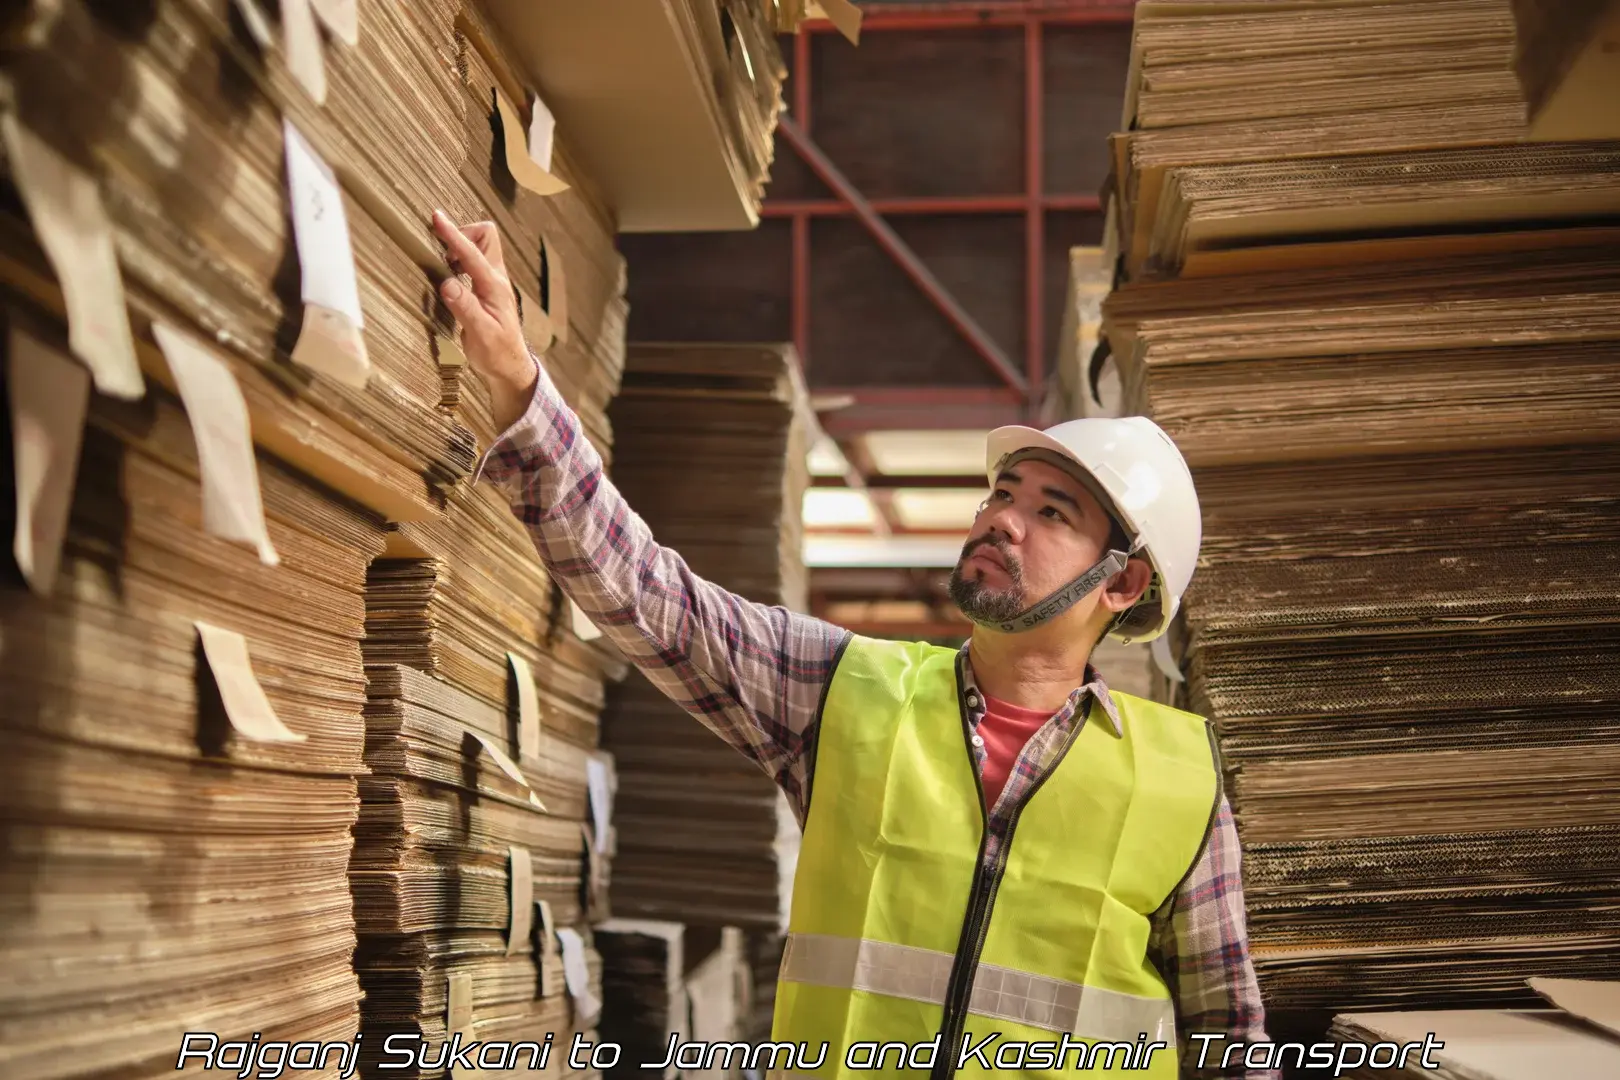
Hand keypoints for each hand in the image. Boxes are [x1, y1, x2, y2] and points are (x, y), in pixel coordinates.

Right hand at [431, 209, 537, 432]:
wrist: (510, 367)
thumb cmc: (496, 353)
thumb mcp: (480, 334)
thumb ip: (465, 307)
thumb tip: (448, 282)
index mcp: (494, 286)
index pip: (473, 253)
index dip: (454, 234)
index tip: (437, 218)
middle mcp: (496, 279)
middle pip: (485, 237)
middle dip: (462, 233)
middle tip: (441, 249)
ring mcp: (492, 282)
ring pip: (481, 247)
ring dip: (460, 246)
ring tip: (442, 262)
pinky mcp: (486, 289)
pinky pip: (474, 261)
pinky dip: (460, 259)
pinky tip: (448, 274)